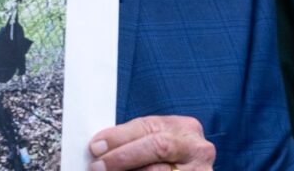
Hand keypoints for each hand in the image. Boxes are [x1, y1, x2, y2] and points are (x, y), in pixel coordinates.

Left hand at [88, 115, 214, 170]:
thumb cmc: (169, 161)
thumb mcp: (160, 143)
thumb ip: (136, 141)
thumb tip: (100, 147)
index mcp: (186, 128)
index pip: (149, 126)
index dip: (119, 136)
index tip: (96, 147)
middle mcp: (197, 149)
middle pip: (157, 147)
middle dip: (123, 156)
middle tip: (98, 166)